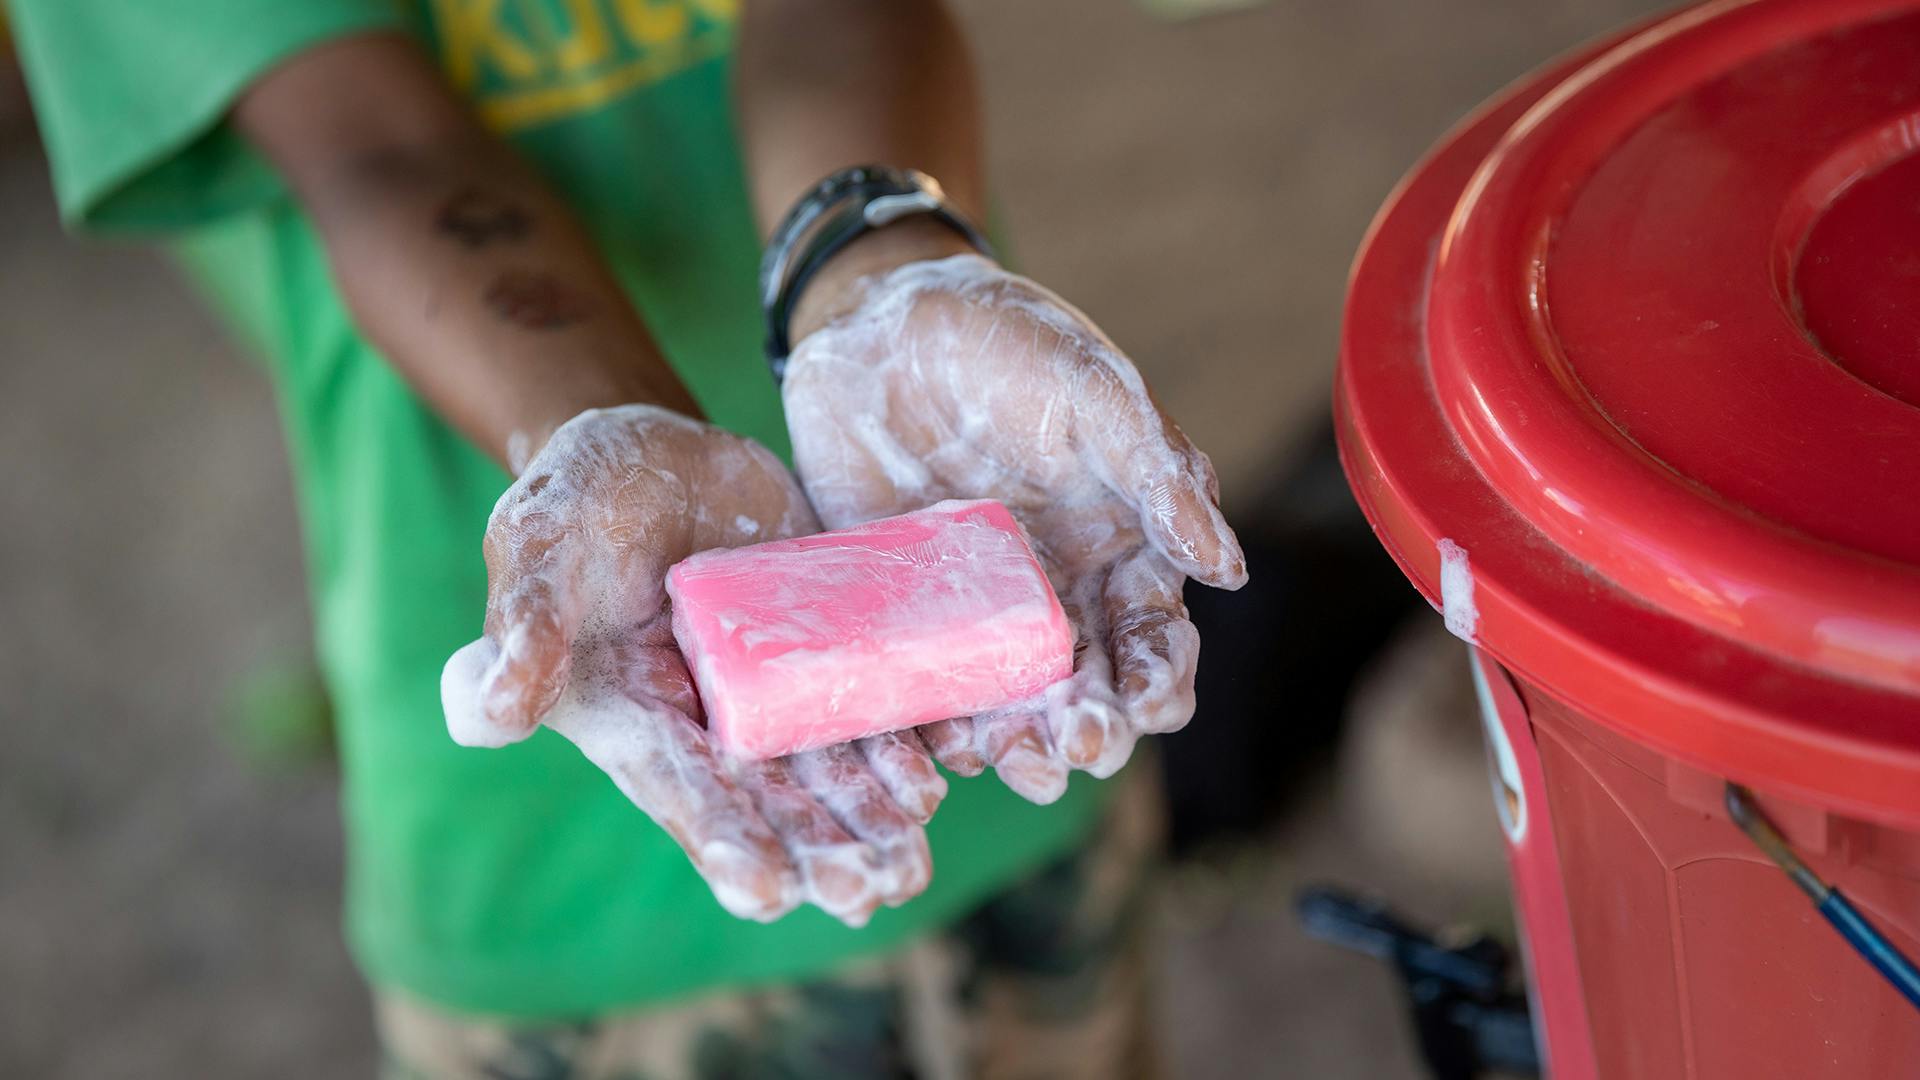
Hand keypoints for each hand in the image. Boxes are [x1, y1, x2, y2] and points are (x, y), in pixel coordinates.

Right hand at [440, 405, 948, 926]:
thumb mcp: (539, 546)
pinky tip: (936, 782)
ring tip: (907, 868)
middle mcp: (710, 722)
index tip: (765, 891)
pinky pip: (870, 705)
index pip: (681, 789)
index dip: (722, 838)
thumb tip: (489, 716)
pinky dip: (902, 745)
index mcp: (635, 717)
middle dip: (818, 850)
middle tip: (865, 894)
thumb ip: (524, 628)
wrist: (656, 450)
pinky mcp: (826, 645)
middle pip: (770, 802)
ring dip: (869, 821)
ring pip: (828, 771)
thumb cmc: (575, 503)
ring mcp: (774, 689)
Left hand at [782, 249, 1247, 803]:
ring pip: (1008, 712)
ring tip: (1019, 761)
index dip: (1159, 681)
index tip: (1149, 702)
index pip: (1155, 642)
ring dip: (1019, 748)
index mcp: (1120, 554)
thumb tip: (1229, 571)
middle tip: (1078, 742)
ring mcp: (975, 619)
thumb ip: (1160, 476)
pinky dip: (931, 728)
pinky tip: (938, 745)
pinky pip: (920, 690)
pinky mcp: (900, 619)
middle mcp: (1056, 602)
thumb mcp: (1096, 393)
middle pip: (1086, 696)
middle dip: (1091, 729)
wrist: (878, 320)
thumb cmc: (1007, 342)